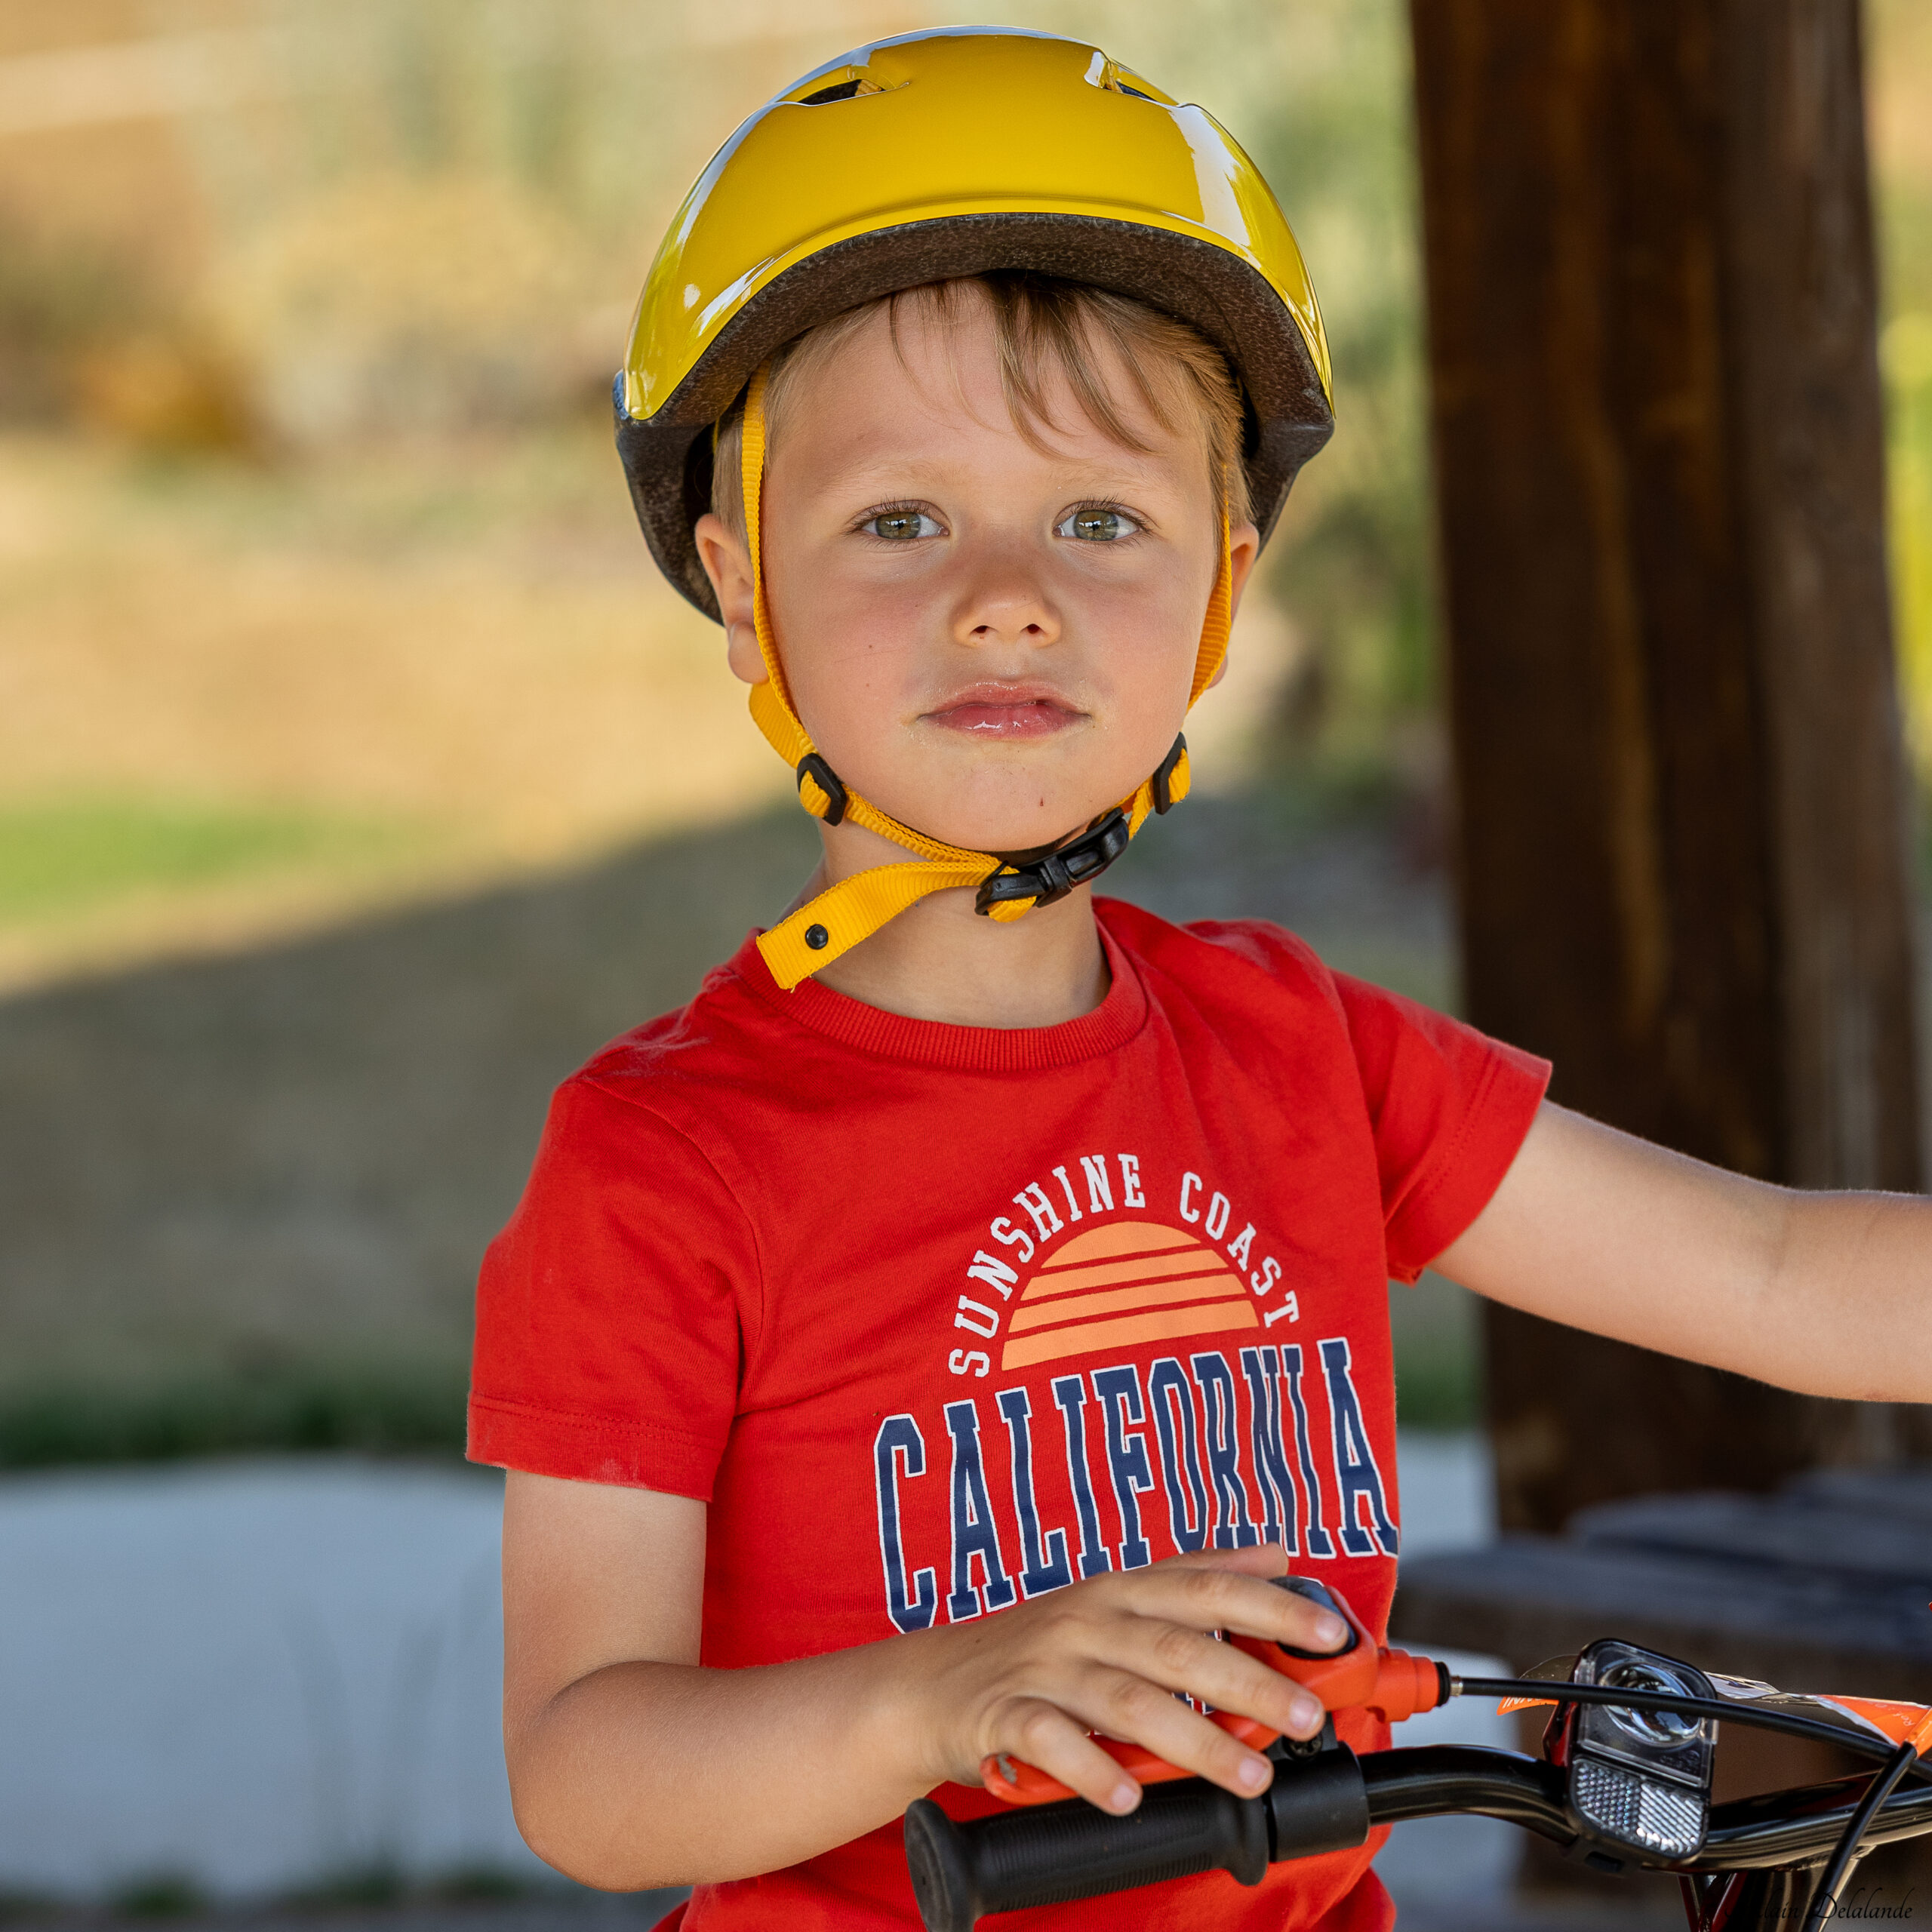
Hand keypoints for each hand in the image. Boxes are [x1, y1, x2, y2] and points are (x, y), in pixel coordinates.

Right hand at [899, 1543, 1347, 1814]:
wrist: (926, 1685)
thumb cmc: (1036, 1645)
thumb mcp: (1112, 1596)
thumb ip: (1194, 1575)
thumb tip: (1276, 1550)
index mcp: (1118, 1590)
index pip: (1205, 1587)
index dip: (1271, 1605)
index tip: (1331, 1632)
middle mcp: (1087, 1620)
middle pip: (1177, 1647)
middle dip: (1250, 1683)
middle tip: (1308, 1717)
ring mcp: (1044, 1667)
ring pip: (1126, 1699)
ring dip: (1194, 1738)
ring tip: (1249, 1774)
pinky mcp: (1002, 1716)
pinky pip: (1049, 1740)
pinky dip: (1090, 1768)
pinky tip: (1126, 1795)